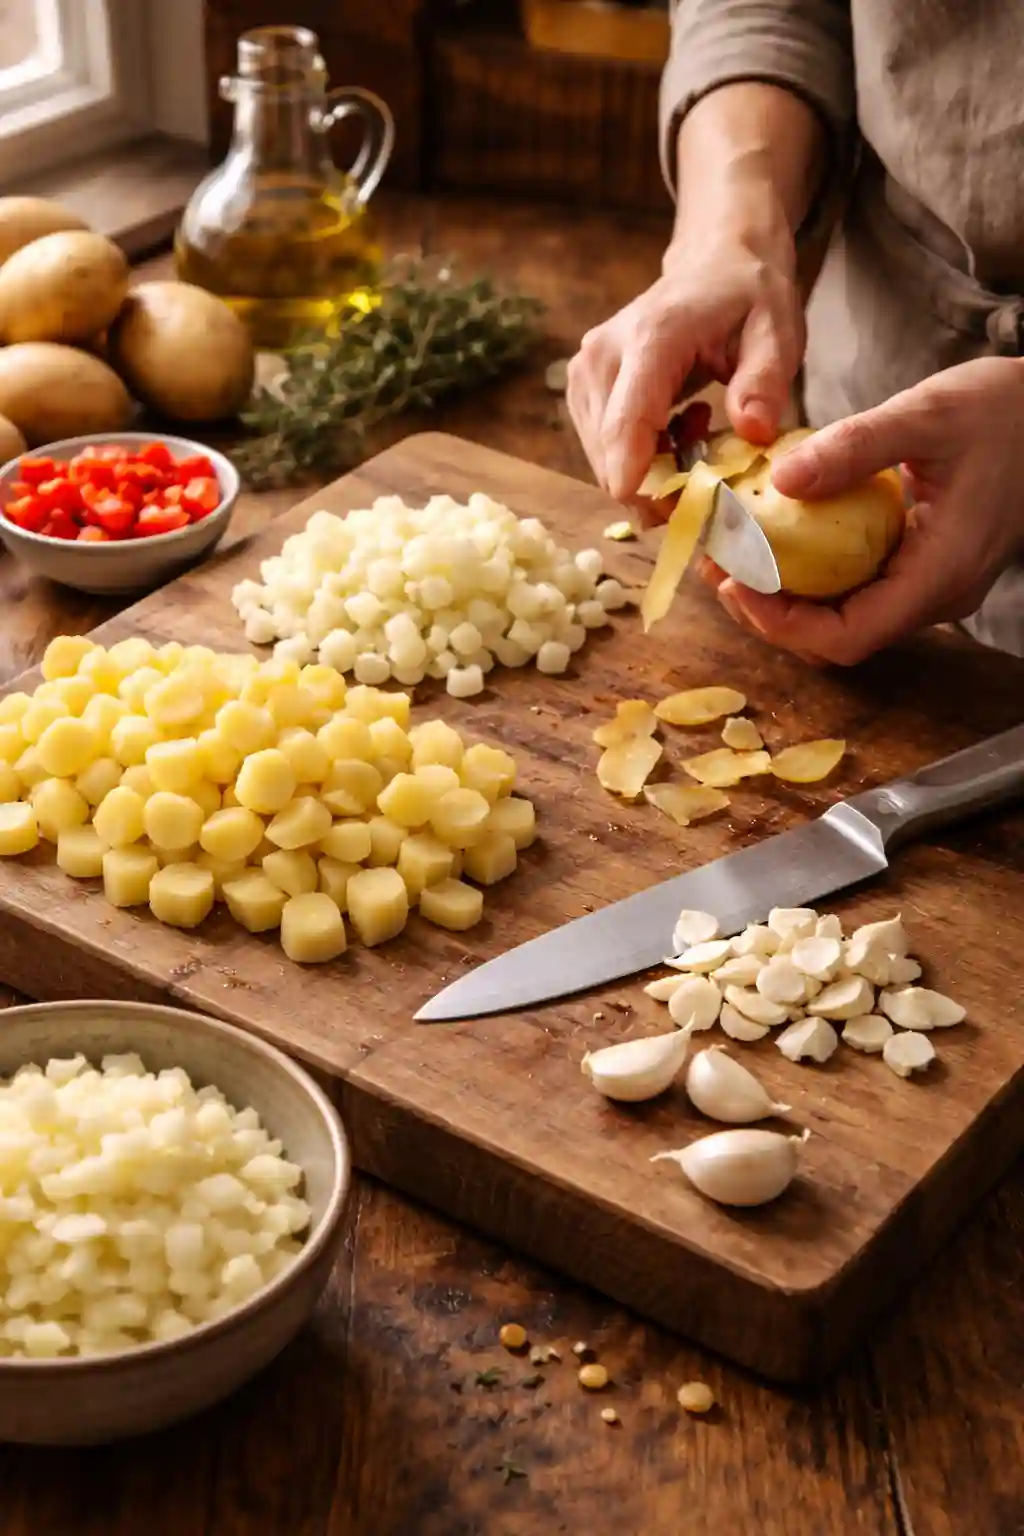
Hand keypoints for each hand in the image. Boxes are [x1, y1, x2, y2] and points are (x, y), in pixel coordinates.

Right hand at [566, 232, 803, 506]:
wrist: (714, 264)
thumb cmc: (749, 297)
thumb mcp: (777, 332)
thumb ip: (766, 381)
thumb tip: (753, 433)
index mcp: (651, 338)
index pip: (626, 421)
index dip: (636, 477)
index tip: (659, 517)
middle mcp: (602, 355)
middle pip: (610, 452)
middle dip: (654, 487)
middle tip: (708, 484)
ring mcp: (584, 372)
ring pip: (603, 458)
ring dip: (649, 472)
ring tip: (696, 438)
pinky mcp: (581, 388)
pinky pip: (603, 448)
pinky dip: (639, 458)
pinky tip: (675, 433)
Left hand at [702, 358, 1023, 663]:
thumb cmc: (1007, 410)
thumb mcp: (928, 413)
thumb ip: (855, 447)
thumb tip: (780, 480)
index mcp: (939, 575)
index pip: (849, 637)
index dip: (782, 624)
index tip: (735, 584)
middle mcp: (934, 596)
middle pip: (836, 638)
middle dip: (768, 612)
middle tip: (716, 566)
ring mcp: (929, 586)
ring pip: (844, 618)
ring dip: (784, 595)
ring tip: (733, 553)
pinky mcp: (921, 566)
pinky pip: (857, 588)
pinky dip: (811, 572)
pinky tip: (777, 536)